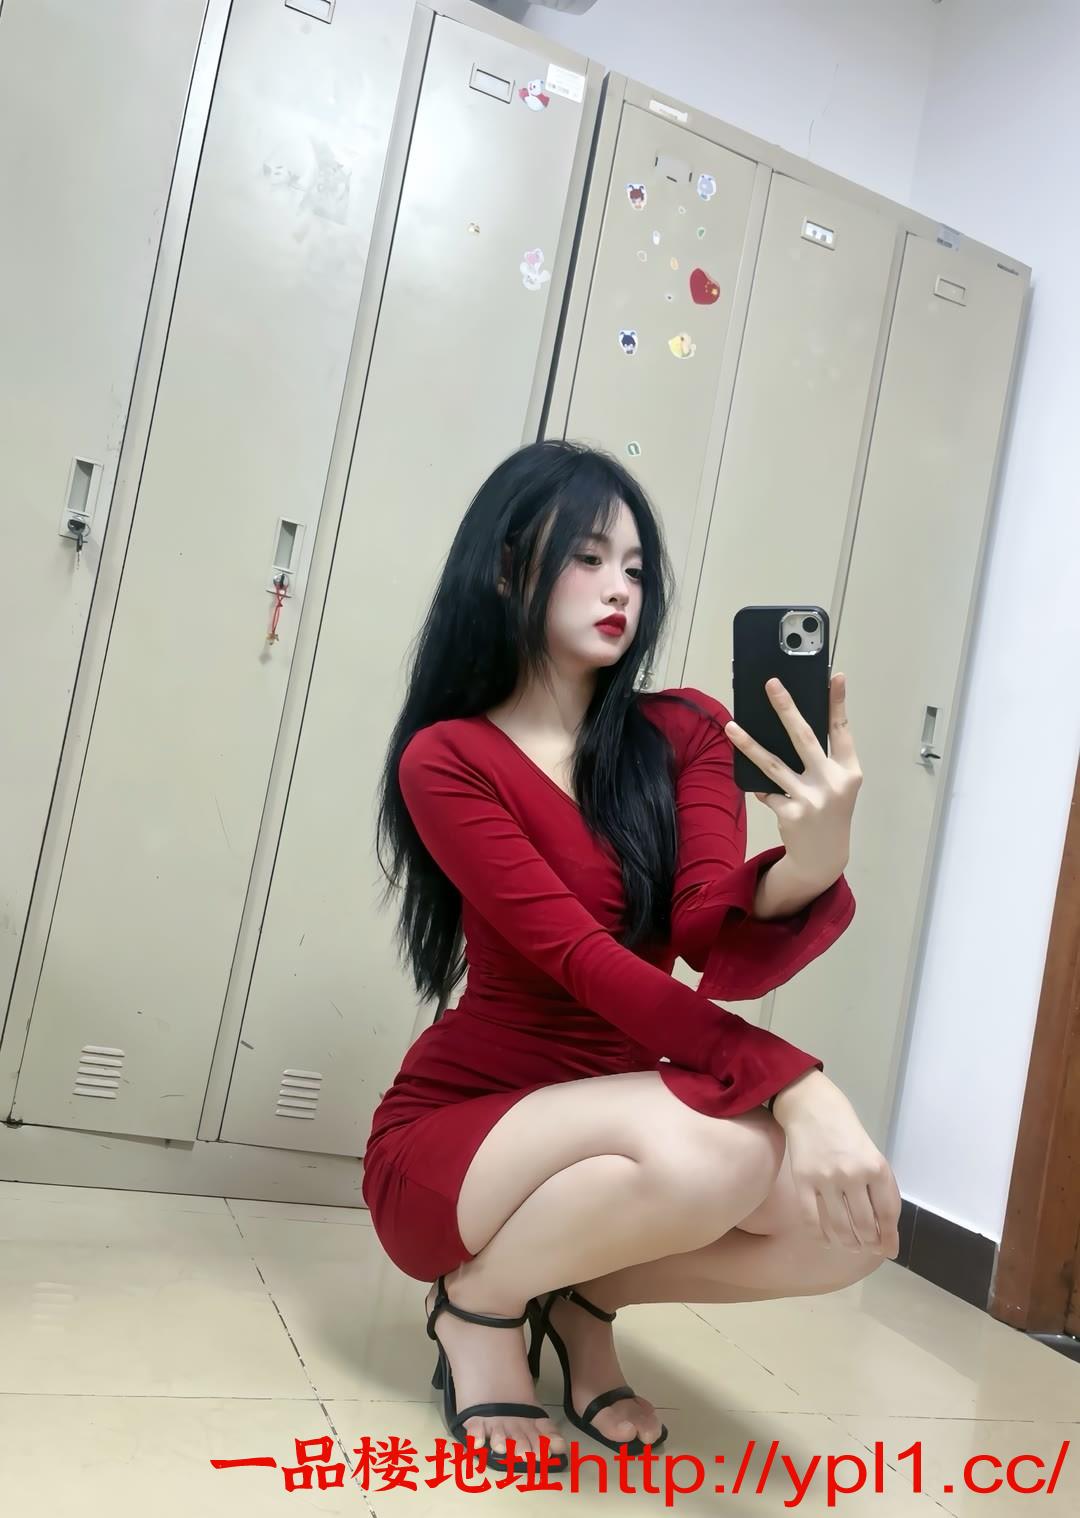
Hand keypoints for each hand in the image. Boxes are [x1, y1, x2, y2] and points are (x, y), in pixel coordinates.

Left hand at [724, 672, 861, 882]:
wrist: (824, 857)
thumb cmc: (829, 811)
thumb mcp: (837, 785)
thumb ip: (823, 759)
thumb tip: (790, 724)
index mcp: (849, 771)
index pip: (842, 730)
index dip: (838, 702)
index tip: (835, 675)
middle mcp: (832, 783)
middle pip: (804, 737)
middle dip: (786, 708)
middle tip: (771, 684)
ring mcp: (811, 798)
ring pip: (773, 764)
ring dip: (749, 744)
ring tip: (731, 727)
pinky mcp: (791, 813)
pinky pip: (766, 790)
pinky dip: (762, 788)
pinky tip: (759, 788)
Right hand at [772, 1071, 900, 1256]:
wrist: (810, 1106)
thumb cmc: (845, 1129)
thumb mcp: (872, 1153)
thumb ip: (879, 1186)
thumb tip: (885, 1227)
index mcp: (876, 1167)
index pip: (888, 1213)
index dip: (890, 1237)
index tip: (889, 1250)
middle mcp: (853, 1174)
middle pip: (865, 1225)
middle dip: (870, 1243)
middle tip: (868, 1246)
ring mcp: (826, 1179)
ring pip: (840, 1227)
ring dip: (848, 1243)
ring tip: (851, 1245)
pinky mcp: (802, 1181)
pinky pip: (812, 1220)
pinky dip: (820, 1236)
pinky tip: (826, 1240)